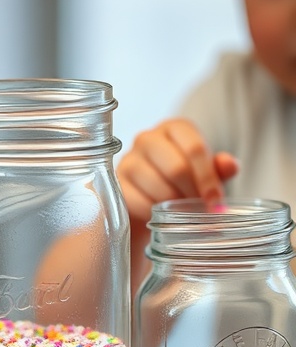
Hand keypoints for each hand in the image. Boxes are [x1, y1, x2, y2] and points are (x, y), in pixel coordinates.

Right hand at [117, 119, 238, 291]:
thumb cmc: (181, 181)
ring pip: (159, 187)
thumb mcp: (204, 173)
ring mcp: (129, 159)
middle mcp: (148, 138)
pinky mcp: (115, 183)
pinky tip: (161, 217)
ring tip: (182, 214)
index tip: (216, 203)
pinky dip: (155, 214)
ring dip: (175, 207)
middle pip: (176, 168)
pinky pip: (140, 202)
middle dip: (193, 195)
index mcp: (175, 129)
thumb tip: (230, 165)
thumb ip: (219, 167)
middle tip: (201, 213)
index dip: (208, 178)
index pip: (194, 147)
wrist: (147, 198)